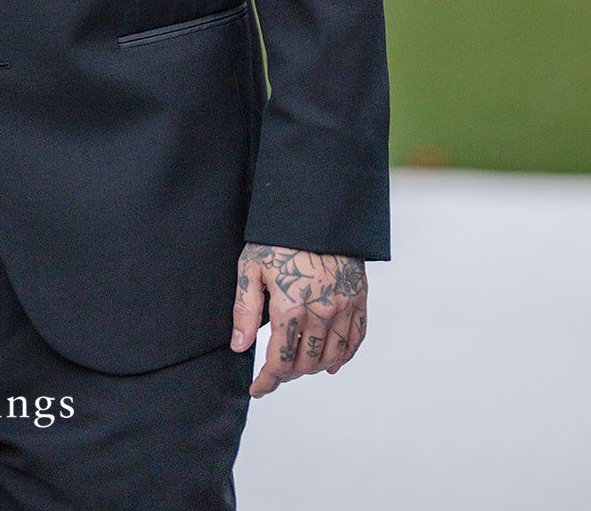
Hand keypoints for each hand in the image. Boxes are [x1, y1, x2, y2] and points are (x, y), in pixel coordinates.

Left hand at [230, 241, 366, 397]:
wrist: (314, 209)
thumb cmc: (278, 237)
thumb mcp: (250, 268)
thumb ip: (244, 310)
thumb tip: (240, 347)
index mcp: (290, 307)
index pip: (280, 361)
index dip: (267, 381)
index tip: (258, 389)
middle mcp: (321, 312)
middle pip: (306, 364)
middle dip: (288, 374)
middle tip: (275, 372)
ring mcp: (343, 306)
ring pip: (332, 356)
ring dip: (314, 368)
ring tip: (299, 367)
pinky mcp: (359, 297)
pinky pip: (356, 338)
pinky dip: (344, 356)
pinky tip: (333, 363)